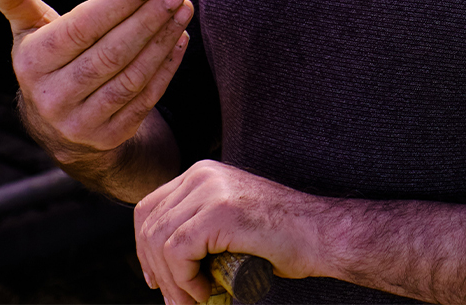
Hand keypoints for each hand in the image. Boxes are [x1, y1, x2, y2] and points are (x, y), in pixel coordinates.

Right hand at [0, 0, 193, 161]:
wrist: (59, 126)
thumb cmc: (51, 59)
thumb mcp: (30, 30)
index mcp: (33, 63)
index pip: (80, 30)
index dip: (115, 5)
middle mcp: (53, 97)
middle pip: (110, 54)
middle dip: (147, 20)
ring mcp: (82, 122)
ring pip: (131, 77)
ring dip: (162, 41)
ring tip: (183, 10)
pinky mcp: (110, 137)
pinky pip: (145, 99)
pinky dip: (167, 67)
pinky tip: (180, 38)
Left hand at [135, 159, 319, 304]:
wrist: (320, 234)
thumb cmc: (282, 238)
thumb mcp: (228, 223)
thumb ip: (197, 229)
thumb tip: (159, 267)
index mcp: (202, 173)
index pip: (150, 208)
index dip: (145, 249)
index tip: (158, 279)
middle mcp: (202, 174)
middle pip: (149, 226)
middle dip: (156, 271)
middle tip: (176, 300)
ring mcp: (211, 189)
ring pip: (159, 242)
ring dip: (172, 281)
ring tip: (193, 300)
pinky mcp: (220, 211)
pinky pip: (177, 252)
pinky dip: (184, 280)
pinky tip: (205, 290)